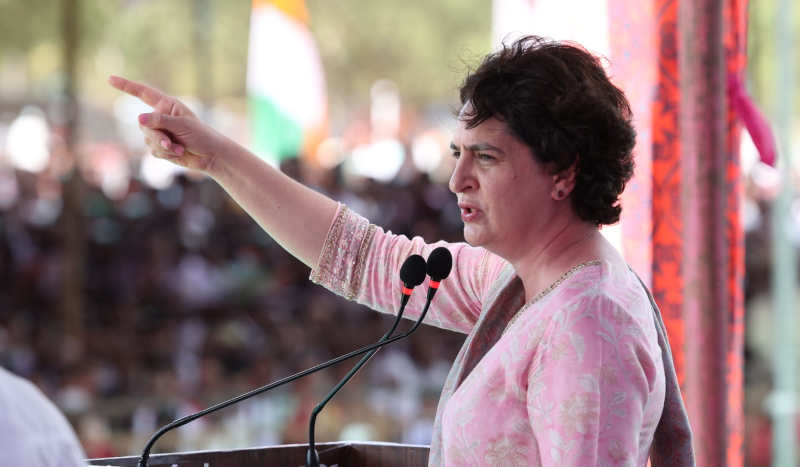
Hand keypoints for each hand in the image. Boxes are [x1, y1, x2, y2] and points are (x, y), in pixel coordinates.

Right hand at [108, 75, 228, 173]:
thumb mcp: (182, 125)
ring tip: (180, 147)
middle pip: (143, 124)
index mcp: (167, 105)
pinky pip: (153, 150)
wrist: (210, 155)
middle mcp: (160, 117)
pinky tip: (179, 153)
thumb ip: (160, 121)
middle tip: (171, 142)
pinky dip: (166, 153)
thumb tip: (139, 119)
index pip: (143, 93)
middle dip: (156, 135)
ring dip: (164, 146)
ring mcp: (159, 132)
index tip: (110, 79)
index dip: (126, 86)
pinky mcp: (160, 147)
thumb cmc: (201, 135)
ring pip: (147, 139)